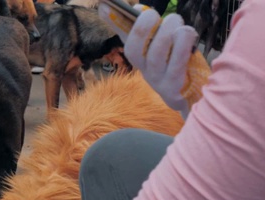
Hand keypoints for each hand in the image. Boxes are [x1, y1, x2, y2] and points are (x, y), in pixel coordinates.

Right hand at [99, 3, 210, 118]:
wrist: (188, 96)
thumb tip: (137, 8)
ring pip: (156, 53)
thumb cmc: (174, 65)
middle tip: (153, 14)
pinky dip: (182, 43)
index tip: (106, 6)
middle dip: (142, 27)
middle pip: (133, 49)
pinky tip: (187, 32)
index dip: (113, 22)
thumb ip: (151, 30)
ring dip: (166, 31)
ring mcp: (158, 78)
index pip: (123, 38)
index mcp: (138, 57)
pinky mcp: (175, 84)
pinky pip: (177, 62)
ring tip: (175, 21)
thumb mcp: (160, 48)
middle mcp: (144, 69)